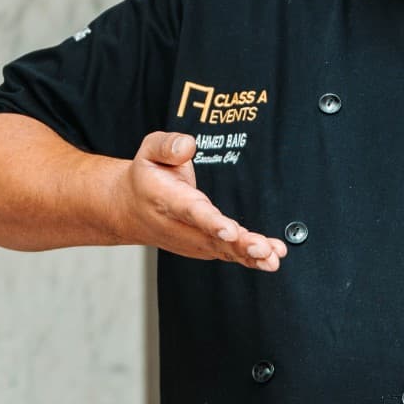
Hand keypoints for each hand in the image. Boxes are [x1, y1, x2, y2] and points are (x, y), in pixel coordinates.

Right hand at [117, 131, 286, 271]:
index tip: (229, 230)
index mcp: (167, 200)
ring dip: (250, 256)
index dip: (211, 222)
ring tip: (273, 258)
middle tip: (262, 249)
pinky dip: (252, 259)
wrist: (131, 209)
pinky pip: (230, 254)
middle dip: (239, 245)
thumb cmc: (147, 177)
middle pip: (213, 238)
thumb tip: (188, 145)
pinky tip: (272, 258)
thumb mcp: (149, 150)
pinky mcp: (206, 246)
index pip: (191, 212)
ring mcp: (194, 240)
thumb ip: (167, 145)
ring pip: (224, 250)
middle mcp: (182, 226)